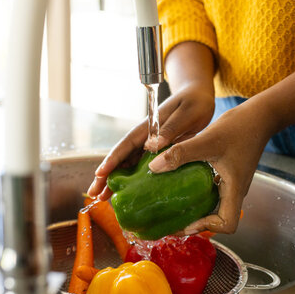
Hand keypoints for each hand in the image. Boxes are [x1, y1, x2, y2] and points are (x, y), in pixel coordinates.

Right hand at [87, 83, 214, 200]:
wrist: (200, 96)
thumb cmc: (195, 102)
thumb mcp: (186, 114)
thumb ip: (170, 129)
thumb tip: (150, 146)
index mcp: (149, 127)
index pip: (126, 145)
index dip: (113, 160)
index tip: (100, 173)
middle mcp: (146, 136)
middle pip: (122, 157)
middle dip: (107, 175)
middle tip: (94, 193)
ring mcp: (150, 143)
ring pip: (129, 164)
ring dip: (116, 180)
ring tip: (103, 197)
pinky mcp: (159, 150)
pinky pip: (142, 166)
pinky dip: (133, 179)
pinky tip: (127, 190)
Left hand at [148, 98, 276, 233]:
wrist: (258, 116)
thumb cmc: (240, 127)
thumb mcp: (207, 139)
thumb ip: (181, 153)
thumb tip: (154, 167)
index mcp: (234, 189)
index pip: (228, 224)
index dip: (208, 227)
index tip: (189, 221)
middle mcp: (234, 190)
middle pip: (218, 219)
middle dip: (195, 223)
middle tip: (172, 221)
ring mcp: (232, 183)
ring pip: (214, 206)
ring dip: (195, 210)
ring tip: (172, 207)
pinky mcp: (228, 174)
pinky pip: (212, 191)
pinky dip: (197, 194)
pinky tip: (181, 184)